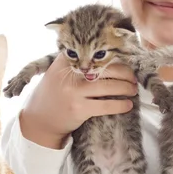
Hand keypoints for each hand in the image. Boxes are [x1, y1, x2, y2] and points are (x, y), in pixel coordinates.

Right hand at [20, 53, 137, 148]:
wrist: (39, 120)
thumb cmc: (54, 93)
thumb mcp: (58, 72)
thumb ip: (75, 63)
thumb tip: (106, 55)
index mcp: (65, 61)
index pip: (93, 53)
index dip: (111, 55)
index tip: (124, 58)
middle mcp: (70, 74)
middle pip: (105, 68)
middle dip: (125, 72)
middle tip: (133, 77)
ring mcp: (74, 92)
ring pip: (109, 86)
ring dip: (126, 88)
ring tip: (133, 89)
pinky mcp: (79, 109)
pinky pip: (106, 105)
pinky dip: (120, 105)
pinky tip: (128, 104)